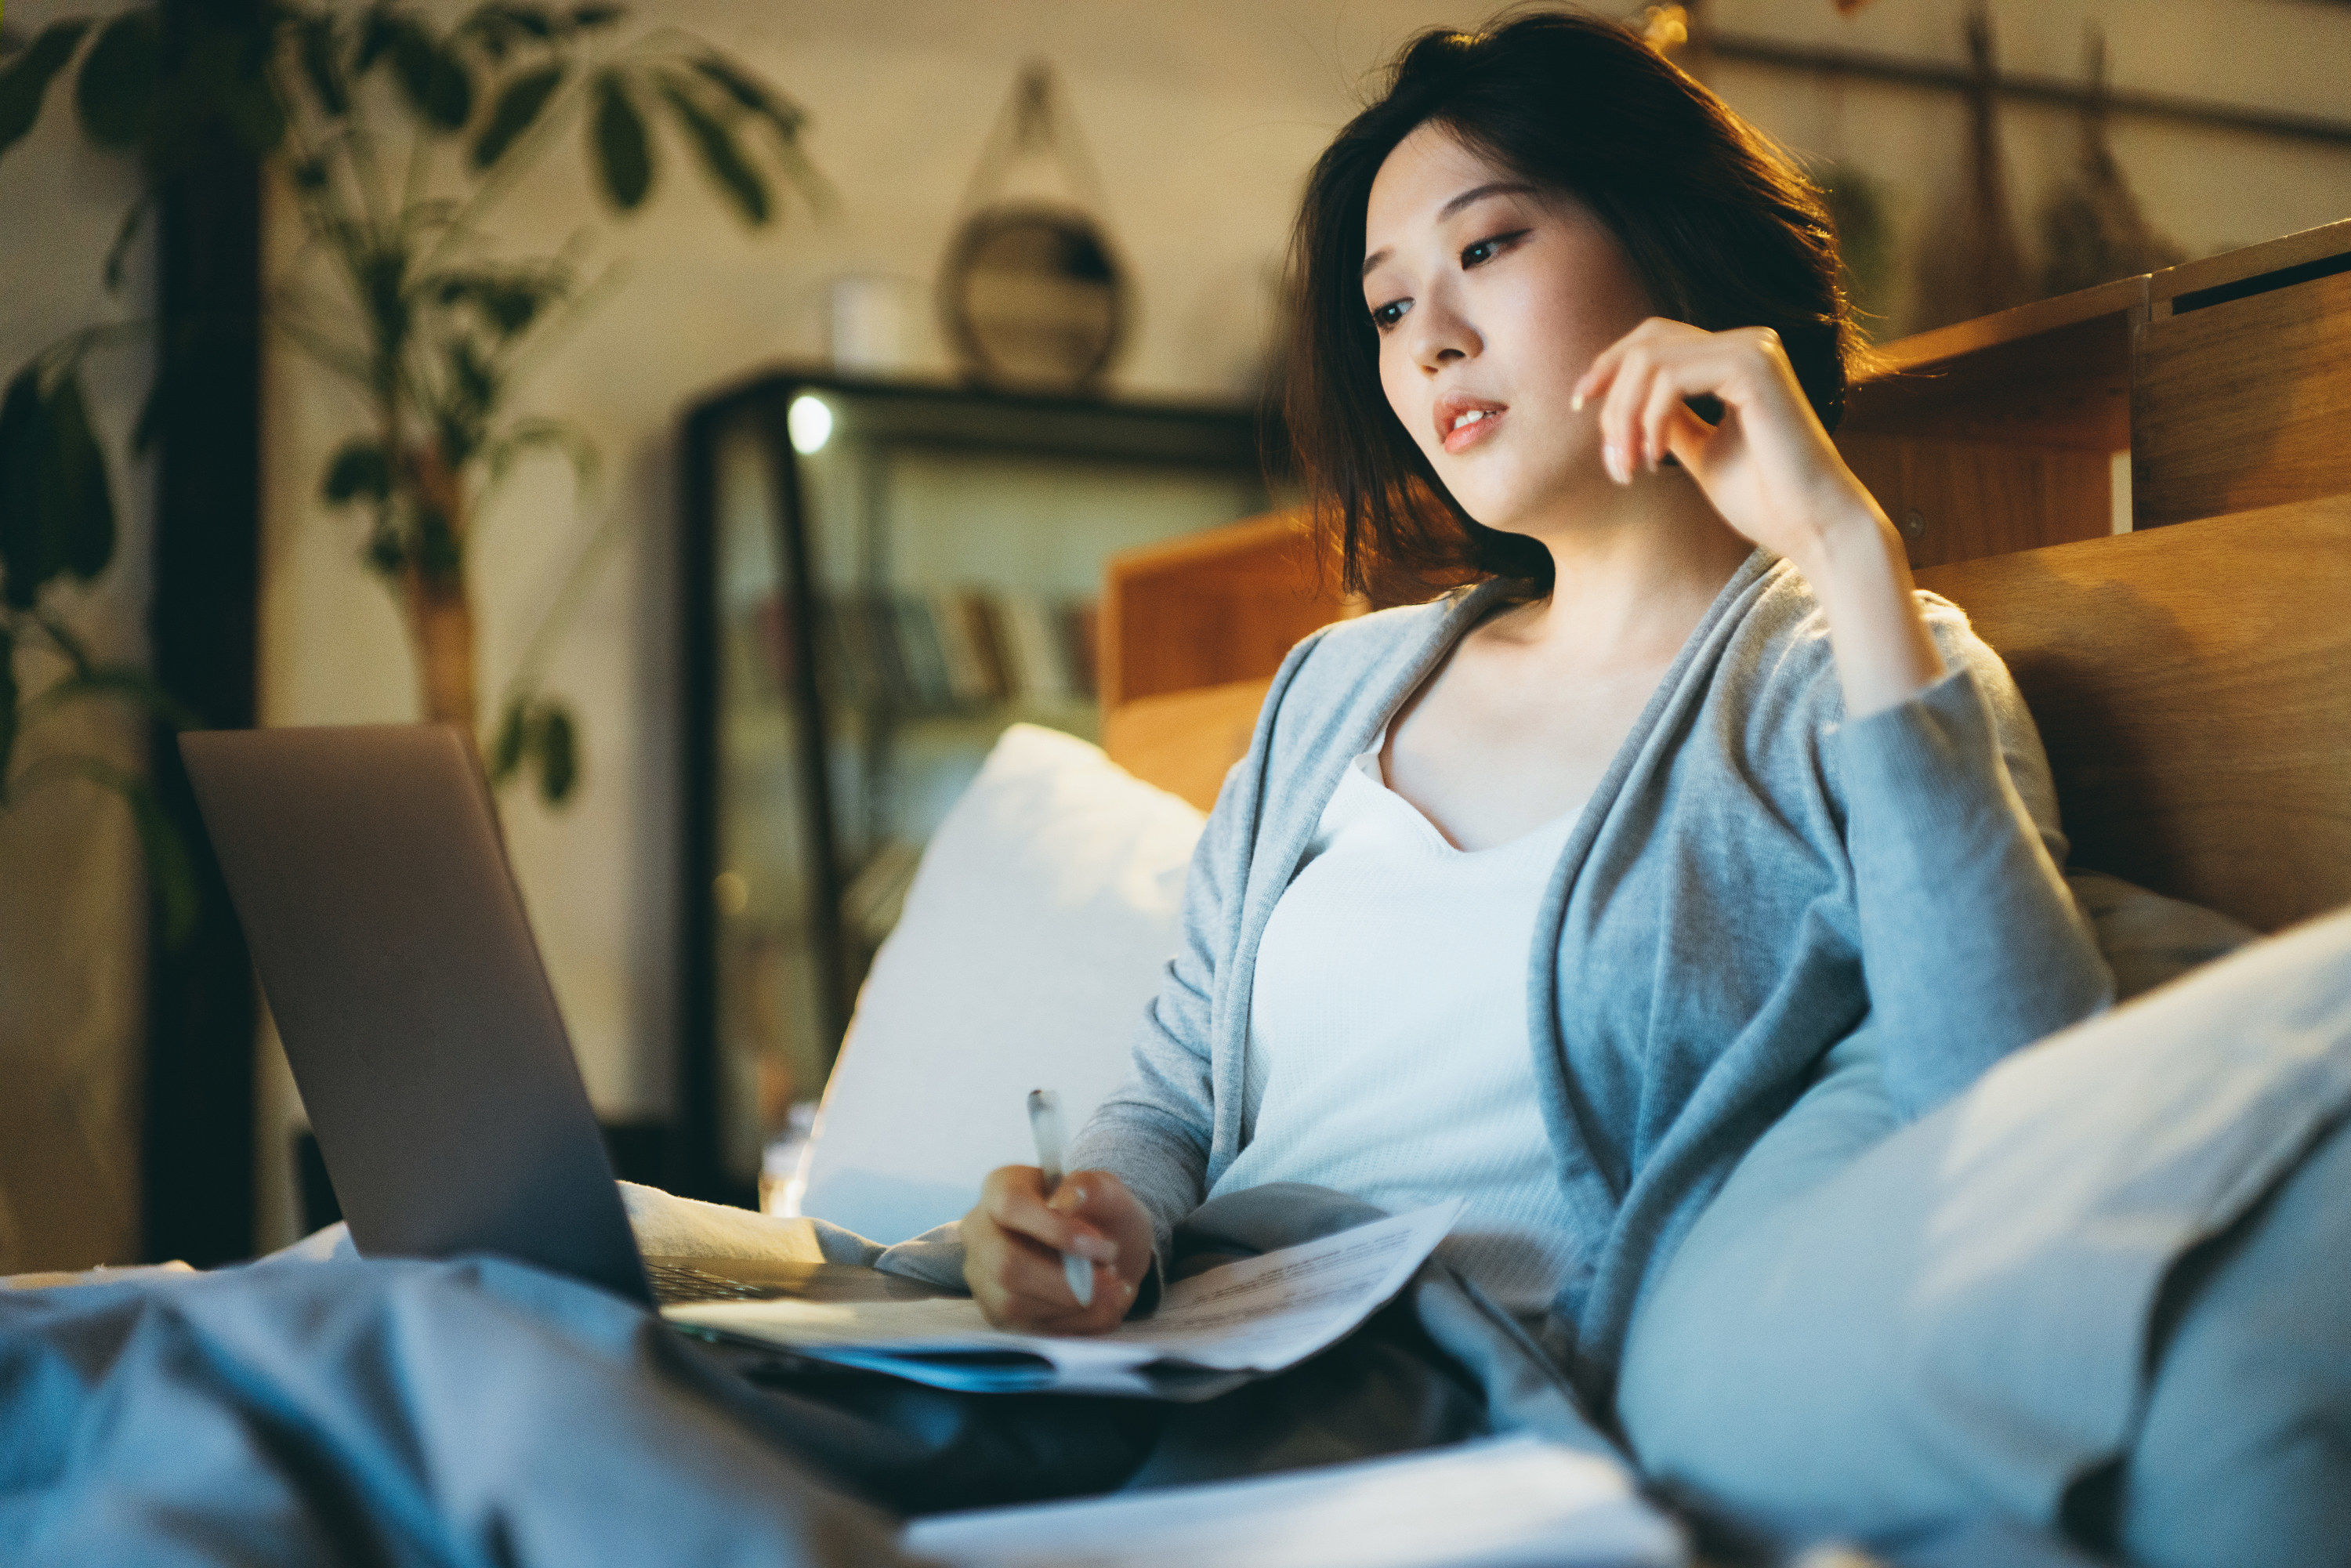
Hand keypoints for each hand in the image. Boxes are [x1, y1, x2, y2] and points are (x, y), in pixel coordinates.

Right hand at [962, 1165, 1151, 1333]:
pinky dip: (1075, 1324)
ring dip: (1073, 1306)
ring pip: (1013, 1304)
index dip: (1056, 1230)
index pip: (1010, 1206)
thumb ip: (1091, 1188)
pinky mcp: (996, 1312)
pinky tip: (1102, 1307)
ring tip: (1113, 1292)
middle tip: (1111, 1278)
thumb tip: (1065, 1202)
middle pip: (1005, 1264)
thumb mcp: (1107, 1192)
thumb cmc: (1098, 1214)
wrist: (1103, 1250)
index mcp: (1001, 1187)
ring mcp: (983, 1275)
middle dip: (1065, 1282)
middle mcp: (981, 1232)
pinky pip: (1029, 1329)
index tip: (1103, 1247)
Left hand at [1573, 318, 1879, 565]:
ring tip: (1627, 468)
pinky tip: (1654, 460)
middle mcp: (1748, 343)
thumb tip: (1627, 405)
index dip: (1609, 365)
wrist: (1813, 527)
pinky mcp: (1754, 367)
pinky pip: (1670, 378)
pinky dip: (1649, 419)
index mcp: (1737, 358)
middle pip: (1646, 343)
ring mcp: (1753, 349)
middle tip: (1610, 458)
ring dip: (1624, 418)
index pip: (1656, 339)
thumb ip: (1671, 422)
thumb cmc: (1765, 500)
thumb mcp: (1700, 453)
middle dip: (1612, 400)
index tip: (1579, 404)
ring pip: (1650, 360)